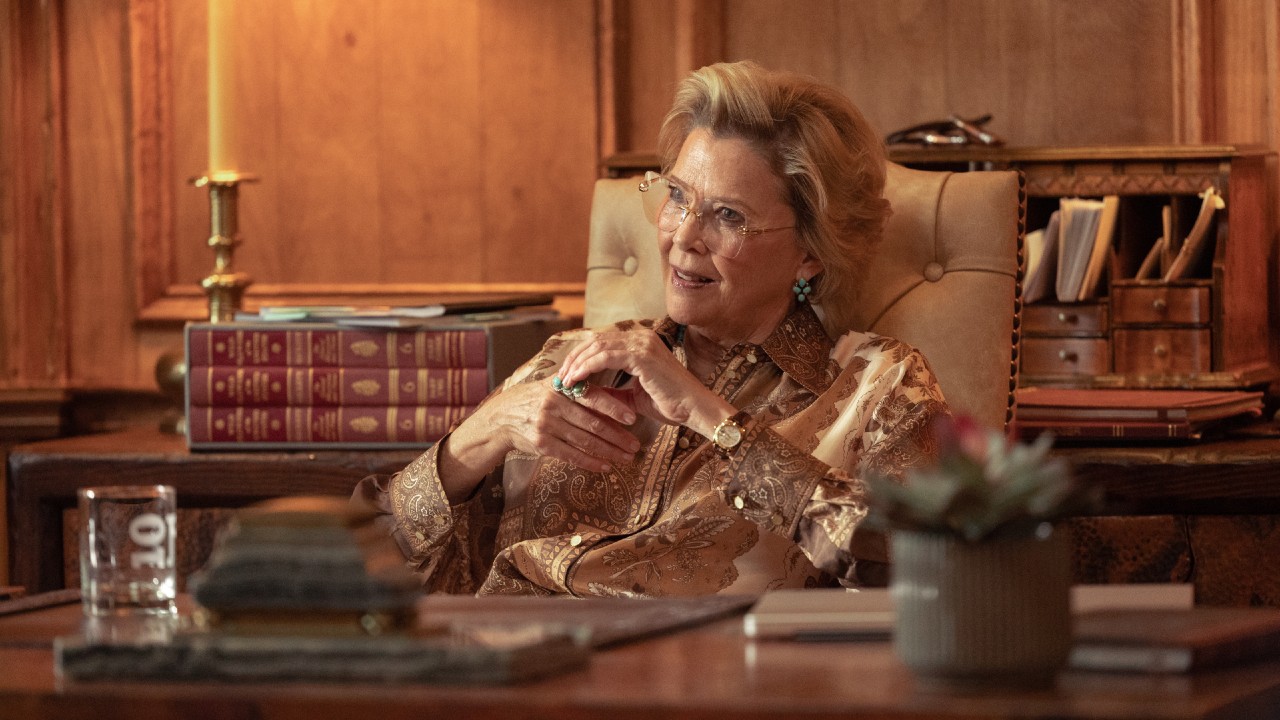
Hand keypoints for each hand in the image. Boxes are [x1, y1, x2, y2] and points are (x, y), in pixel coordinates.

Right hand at [439, 377, 641, 501]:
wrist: (502, 417)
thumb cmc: (534, 399)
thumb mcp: (552, 385)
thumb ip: (578, 387)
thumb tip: (614, 391)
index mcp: (560, 388)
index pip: (592, 397)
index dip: (613, 408)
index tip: (632, 418)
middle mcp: (553, 405)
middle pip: (592, 423)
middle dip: (617, 436)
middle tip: (636, 444)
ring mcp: (546, 426)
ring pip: (584, 441)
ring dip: (609, 452)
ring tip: (626, 458)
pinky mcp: (542, 444)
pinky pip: (571, 455)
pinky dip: (590, 462)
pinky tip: (605, 467)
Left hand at [556, 327, 733, 436]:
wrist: (693, 408)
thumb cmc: (669, 404)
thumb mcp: (633, 396)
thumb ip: (612, 390)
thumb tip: (587, 392)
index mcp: (640, 342)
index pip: (602, 341)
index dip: (581, 355)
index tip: (566, 372)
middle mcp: (640, 337)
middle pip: (596, 340)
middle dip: (574, 358)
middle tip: (560, 376)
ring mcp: (641, 343)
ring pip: (597, 346)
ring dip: (577, 364)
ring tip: (564, 381)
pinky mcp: (641, 354)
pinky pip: (605, 357)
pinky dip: (587, 368)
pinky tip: (576, 380)